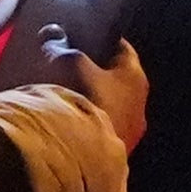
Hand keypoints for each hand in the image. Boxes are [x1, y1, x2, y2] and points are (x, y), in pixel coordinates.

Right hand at [16, 27, 149, 151]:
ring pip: (108, 103)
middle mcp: (139, 99)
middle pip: (114, 76)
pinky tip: (70, 122)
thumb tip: (51, 36)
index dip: (101, 39)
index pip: (121, 47)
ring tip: (64, 96)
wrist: (93, 155)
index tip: (83, 37)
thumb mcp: (72, 67)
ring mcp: (131, 125)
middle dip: (92, 70)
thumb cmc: (89, 102)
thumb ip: (63, 50)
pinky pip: (102, 125)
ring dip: (90, 98)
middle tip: (67, 66)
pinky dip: (89, 120)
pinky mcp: (118, 147)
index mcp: (135, 74)